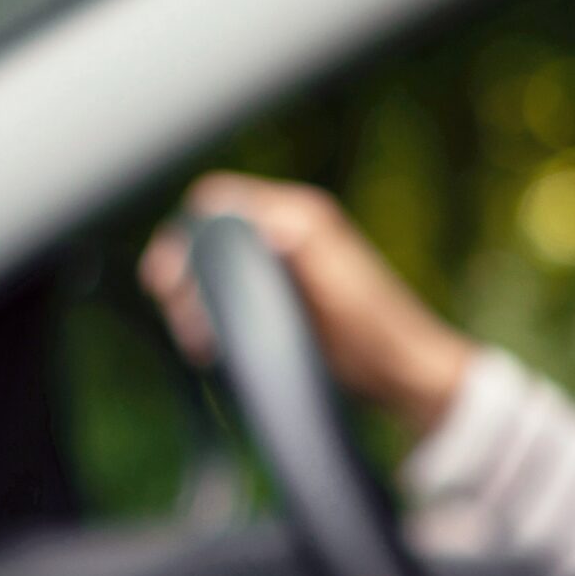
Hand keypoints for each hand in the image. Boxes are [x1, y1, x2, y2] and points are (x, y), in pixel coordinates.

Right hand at [140, 173, 473, 432]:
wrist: (403, 373)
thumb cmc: (379, 329)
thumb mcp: (339, 280)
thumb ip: (298, 242)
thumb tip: (258, 220)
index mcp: (298, 216)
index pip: (218, 202)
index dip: (188, 232)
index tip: (171, 273)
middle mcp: (285, 232)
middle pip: (206, 234)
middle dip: (183, 270)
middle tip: (179, 312)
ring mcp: (278, 266)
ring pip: (210, 267)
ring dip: (192, 297)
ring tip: (195, 336)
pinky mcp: (275, 298)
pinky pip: (225, 295)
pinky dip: (208, 315)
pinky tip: (207, 343)